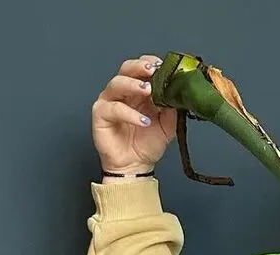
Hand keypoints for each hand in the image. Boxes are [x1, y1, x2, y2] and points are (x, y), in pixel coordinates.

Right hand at [92, 55, 176, 175]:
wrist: (136, 166)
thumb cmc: (146, 145)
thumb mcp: (167, 126)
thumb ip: (172, 109)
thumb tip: (179, 94)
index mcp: (138, 92)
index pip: (141, 69)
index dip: (149, 63)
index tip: (162, 64)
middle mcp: (123, 93)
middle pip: (126, 70)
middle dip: (139, 67)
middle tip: (152, 70)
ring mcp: (110, 102)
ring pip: (117, 84)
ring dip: (133, 85)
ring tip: (148, 91)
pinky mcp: (100, 115)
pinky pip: (113, 109)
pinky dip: (129, 113)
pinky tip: (143, 120)